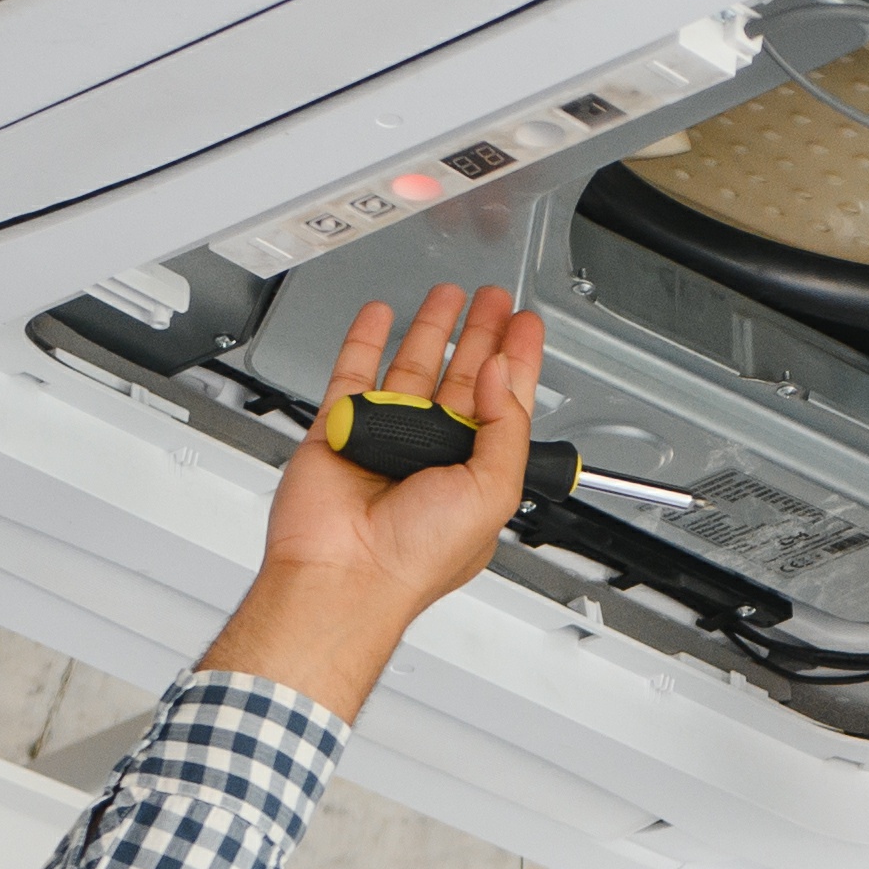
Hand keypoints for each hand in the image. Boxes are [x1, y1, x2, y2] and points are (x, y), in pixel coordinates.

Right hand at [201, 285, 545, 718]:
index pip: (506, 402)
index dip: (518, 359)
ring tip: (448, 295)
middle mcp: (433, 453)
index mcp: (474, 470)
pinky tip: (382, 316)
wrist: (345, 573)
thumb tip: (499, 371)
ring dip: (432, 329)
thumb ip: (506, 427)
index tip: (527, 325)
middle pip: (463, 376)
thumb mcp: (493, 492)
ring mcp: (387, 438)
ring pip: (413, 368)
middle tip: (495, 300)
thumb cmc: (415, 557)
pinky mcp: (342, 428)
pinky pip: (354, 373)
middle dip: (481, 334)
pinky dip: (367, 340)